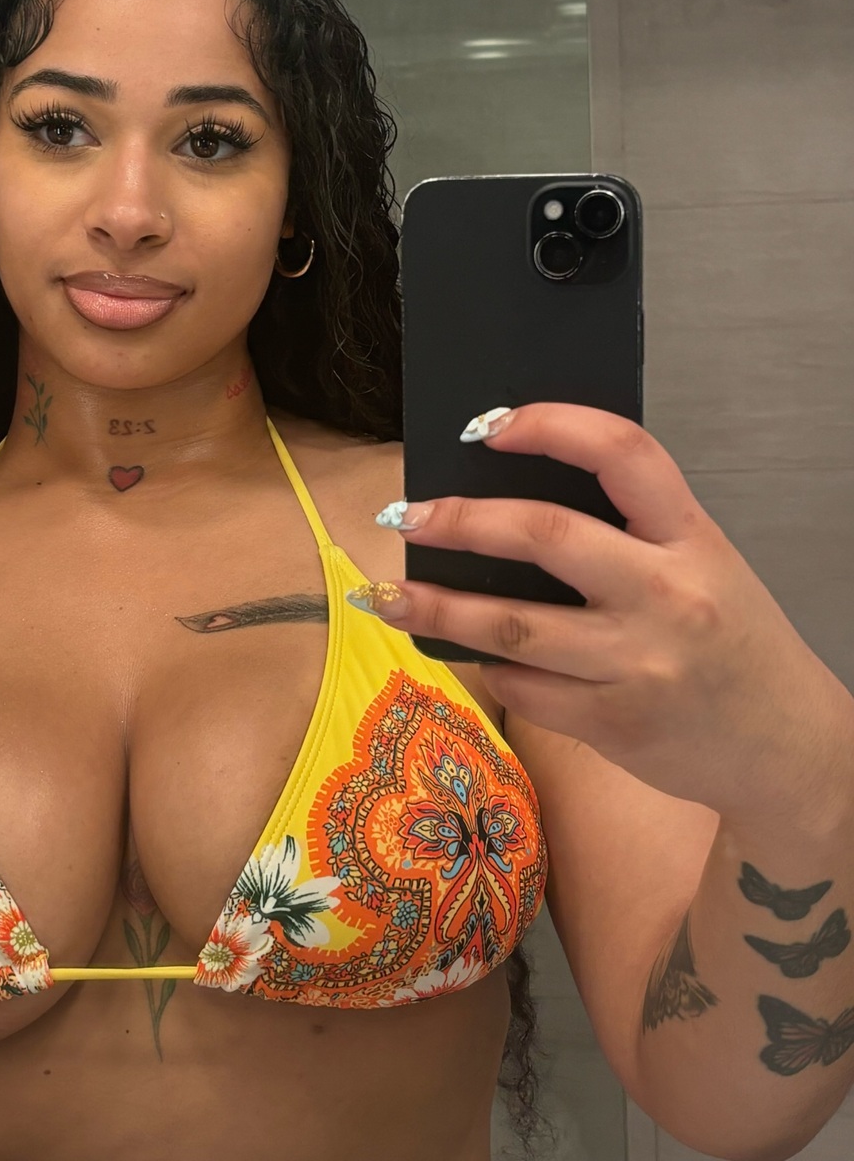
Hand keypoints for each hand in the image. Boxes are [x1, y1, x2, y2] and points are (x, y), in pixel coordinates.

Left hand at [358, 403, 845, 821]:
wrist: (788, 748)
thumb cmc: (731, 643)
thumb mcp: (704, 565)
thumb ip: (631, 534)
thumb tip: (510, 497)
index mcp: (693, 538)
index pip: (624, 454)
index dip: (552, 425)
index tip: (487, 424)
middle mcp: (668, 595)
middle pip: (546, 536)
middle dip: (461, 521)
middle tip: (406, 516)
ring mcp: (639, 664)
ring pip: (513, 626)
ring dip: (437, 607)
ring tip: (386, 596)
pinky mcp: (615, 724)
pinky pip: (525, 689)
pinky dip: (489, 670)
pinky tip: (469, 656)